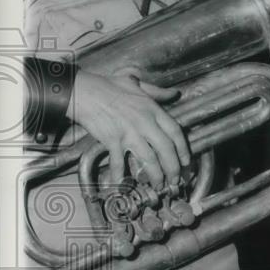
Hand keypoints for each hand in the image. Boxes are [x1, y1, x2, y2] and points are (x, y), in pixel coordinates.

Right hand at [67, 70, 189, 186]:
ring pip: (148, 158)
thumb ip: (158, 92)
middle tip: (175, 180)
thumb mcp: (137, 84)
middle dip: (173, 168)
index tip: (186, 161)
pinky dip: (120, 175)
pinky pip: (118, 162)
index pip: (175, 132)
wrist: (84, 91)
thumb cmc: (108, 86)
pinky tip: (122, 185)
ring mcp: (128, 133)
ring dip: (155, 175)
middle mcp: (144, 122)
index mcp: (153, 110)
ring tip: (159, 185)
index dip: (183, 149)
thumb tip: (174, 93)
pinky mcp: (112, 140)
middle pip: (166, 149)